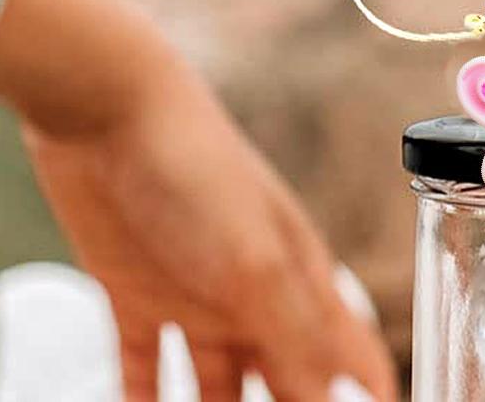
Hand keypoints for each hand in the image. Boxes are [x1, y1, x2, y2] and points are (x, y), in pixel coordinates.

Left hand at [5, 0, 394, 400]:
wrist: (113, 111)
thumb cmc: (201, 170)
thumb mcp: (254, 263)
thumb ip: (295, 337)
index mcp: (302, 277)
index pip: (352, 356)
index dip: (372, 399)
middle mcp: (257, 292)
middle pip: (285, 382)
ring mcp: (197, 295)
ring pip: (215, 389)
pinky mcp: (137, 296)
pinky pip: (141, 374)